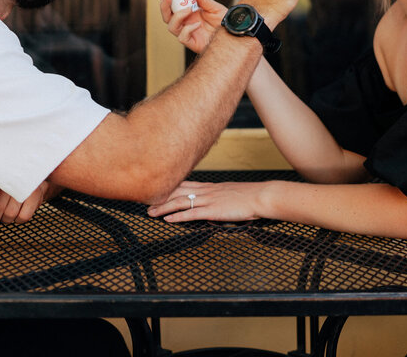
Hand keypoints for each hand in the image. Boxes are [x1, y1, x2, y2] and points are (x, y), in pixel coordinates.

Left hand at [0, 180, 56, 231]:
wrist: (32, 174)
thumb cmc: (9, 183)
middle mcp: (11, 179)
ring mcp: (24, 186)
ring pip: (10, 214)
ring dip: (6, 218)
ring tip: (6, 211)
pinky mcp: (36, 194)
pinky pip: (24, 217)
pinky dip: (19, 218)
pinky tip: (18, 212)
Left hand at [146, 180, 268, 222]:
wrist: (260, 196)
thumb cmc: (250, 197)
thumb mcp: (231, 194)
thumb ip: (219, 197)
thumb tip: (214, 204)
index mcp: (210, 187)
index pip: (185, 185)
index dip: (169, 188)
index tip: (157, 190)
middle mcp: (206, 191)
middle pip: (178, 192)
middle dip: (161, 197)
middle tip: (146, 202)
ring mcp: (208, 200)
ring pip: (180, 202)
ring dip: (163, 208)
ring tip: (151, 213)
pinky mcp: (212, 211)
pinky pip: (191, 214)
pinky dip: (178, 217)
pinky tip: (168, 220)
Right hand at [155, 0, 225, 53]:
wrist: (234, 32)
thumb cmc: (224, 21)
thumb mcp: (214, 6)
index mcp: (188, 12)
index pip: (171, 5)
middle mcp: (185, 22)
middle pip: (166, 16)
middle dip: (164, 6)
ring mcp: (188, 33)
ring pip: (171, 26)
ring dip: (177, 16)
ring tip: (189, 10)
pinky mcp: (192, 43)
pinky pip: (182, 37)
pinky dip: (187, 29)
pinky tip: (197, 24)